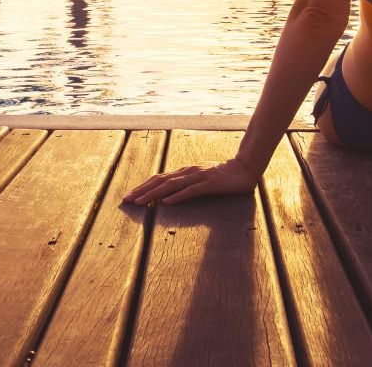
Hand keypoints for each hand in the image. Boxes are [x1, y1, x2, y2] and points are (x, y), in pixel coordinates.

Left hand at [123, 158, 258, 205]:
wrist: (244, 169)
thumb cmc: (223, 176)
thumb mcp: (201, 180)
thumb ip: (187, 185)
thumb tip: (169, 196)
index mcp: (185, 172)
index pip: (159, 178)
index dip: (143, 186)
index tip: (130, 195)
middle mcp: (188, 172)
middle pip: (160, 181)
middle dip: (142, 190)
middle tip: (126, 200)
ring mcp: (198, 177)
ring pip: (171, 185)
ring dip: (153, 194)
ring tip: (139, 202)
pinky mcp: (209, 184)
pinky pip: (190, 191)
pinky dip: (177, 197)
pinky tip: (166, 203)